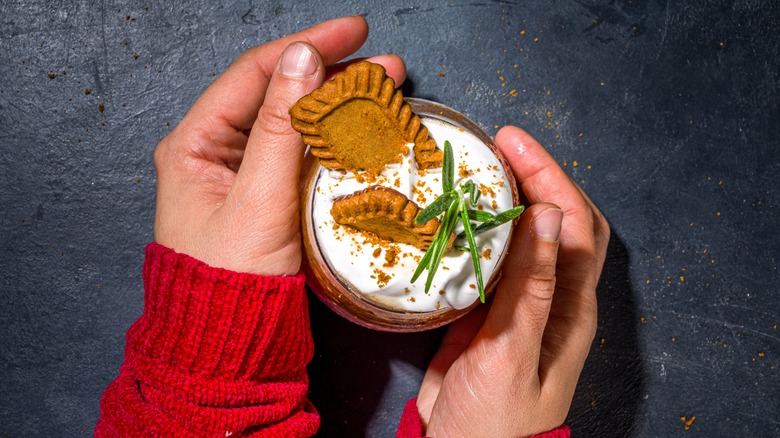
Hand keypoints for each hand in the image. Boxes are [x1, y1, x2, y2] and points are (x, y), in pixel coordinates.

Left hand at [152, 16, 405, 274]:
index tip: (353, 32)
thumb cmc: (233, 280)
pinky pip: (302, 155)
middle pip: (278, 94)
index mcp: (195, 144)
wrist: (231, 347)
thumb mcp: (259, 199)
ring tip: (385, 90)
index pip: (255, 74)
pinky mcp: (268, 197)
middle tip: (385, 65)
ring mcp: (243, 174)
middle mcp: (216, 152)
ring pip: (295, 123)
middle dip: (332, 75)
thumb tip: (302, 58)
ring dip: (339, 105)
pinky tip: (364, 130)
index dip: (306, 46)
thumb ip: (281, 127)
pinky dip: (335, 140)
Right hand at [417, 127, 608, 435]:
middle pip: (553, 220)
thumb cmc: (497, 420)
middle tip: (495, 144)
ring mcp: (516, 300)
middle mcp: (549, 296)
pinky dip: (472, 229)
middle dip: (532, 175)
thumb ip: (530, 287)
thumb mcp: (513, 352)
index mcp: (569, 306)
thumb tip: (546, 214)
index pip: (573, 223)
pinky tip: (450, 213)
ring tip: (473, 167)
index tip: (513, 143)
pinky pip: (484, 257)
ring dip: (502, 198)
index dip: (549, 176)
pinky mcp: (483, 308)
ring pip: (519, 235)